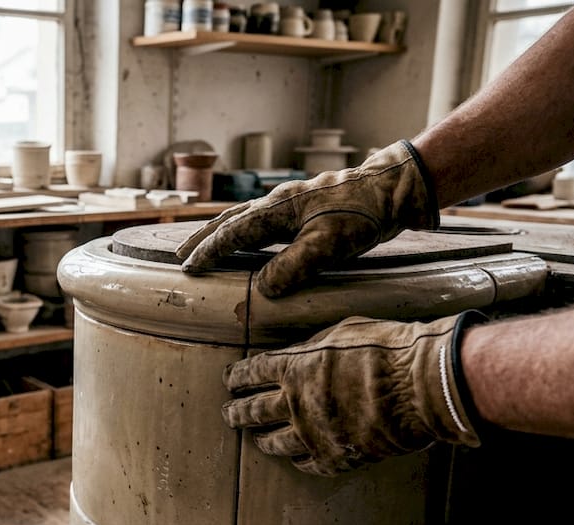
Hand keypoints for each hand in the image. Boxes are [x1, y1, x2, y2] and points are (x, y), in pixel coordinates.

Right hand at [175, 140, 438, 297]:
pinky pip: (261, 218)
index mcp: (277, 210)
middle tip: (180, 254)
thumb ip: (293, 266)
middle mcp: (277, 203)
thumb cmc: (362, 215)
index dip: (210, 251)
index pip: (233, 232)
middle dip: (204, 238)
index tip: (189, 267)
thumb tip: (262, 288)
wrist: (393, 187)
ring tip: (204, 245)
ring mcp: (290, 202)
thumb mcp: (329, 245)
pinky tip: (249, 237)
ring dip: (220, 231)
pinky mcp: (304, 206)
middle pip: (230, 220)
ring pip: (244, 216)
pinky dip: (243, 228)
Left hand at [222, 312, 484, 476]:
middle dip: (237, 412)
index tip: (230, 381)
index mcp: (293, 366)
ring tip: (256, 439)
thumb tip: (300, 353)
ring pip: (274, 441)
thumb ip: (314, 347)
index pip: (251, 373)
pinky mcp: (336, 457)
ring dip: (261, 439)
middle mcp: (295, 402)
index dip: (237, 378)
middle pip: (252, 411)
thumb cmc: (388, 350)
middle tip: (229, 414)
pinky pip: (307, 463)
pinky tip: (295, 458)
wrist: (421, 387)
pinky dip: (298, 460)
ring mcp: (313, 433)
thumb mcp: (343, 333)